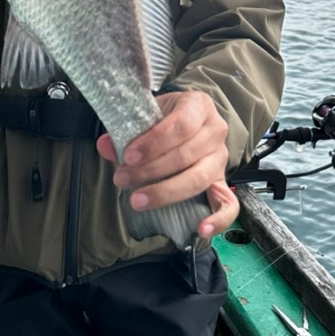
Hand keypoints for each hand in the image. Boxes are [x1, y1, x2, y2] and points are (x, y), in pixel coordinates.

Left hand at [96, 90, 239, 237]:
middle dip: (150, 170)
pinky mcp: (222, 182)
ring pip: (199, 178)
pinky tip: (199, 229)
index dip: (154, 142)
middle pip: (186, 154)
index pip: (181, 124)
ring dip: (166, 192)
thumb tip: (105, 145)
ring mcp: (221, 158)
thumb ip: (126, 129)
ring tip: (138, 200)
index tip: (128, 156)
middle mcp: (215, 131)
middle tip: (122, 178)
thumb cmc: (164, 118)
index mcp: (198, 106)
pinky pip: (229, 205)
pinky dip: (218, 220)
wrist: (187, 121)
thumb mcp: (147, 114)